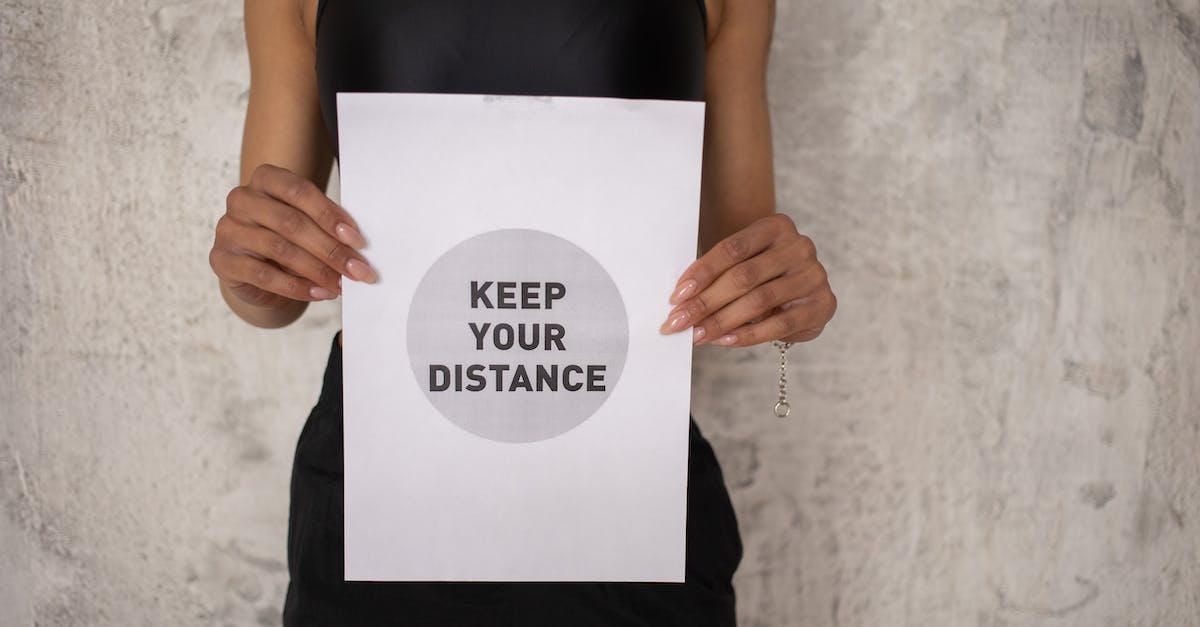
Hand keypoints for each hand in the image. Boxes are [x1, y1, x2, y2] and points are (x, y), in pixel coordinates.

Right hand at [209, 164, 377, 308]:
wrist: (257, 271)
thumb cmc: (288, 239)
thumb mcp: (307, 225)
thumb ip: (326, 227)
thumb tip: (357, 247)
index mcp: (265, 179)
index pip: (298, 190)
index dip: (329, 215)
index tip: (358, 240)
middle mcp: (242, 199)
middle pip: (291, 222)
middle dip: (330, 249)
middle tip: (358, 270)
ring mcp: (228, 229)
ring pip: (279, 249)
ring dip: (317, 270)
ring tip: (341, 285)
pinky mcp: (222, 260)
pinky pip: (263, 275)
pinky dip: (296, 287)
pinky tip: (319, 293)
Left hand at [659, 213, 835, 346]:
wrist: (799, 289)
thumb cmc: (762, 271)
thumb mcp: (743, 262)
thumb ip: (718, 273)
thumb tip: (681, 301)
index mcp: (776, 226)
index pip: (733, 248)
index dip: (702, 272)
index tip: (677, 296)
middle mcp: (799, 247)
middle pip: (744, 276)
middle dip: (706, 302)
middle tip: (678, 322)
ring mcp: (813, 275)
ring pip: (759, 301)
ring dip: (721, 322)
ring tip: (696, 335)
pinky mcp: (823, 304)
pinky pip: (779, 325)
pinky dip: (747, 335)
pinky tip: (724, 341)